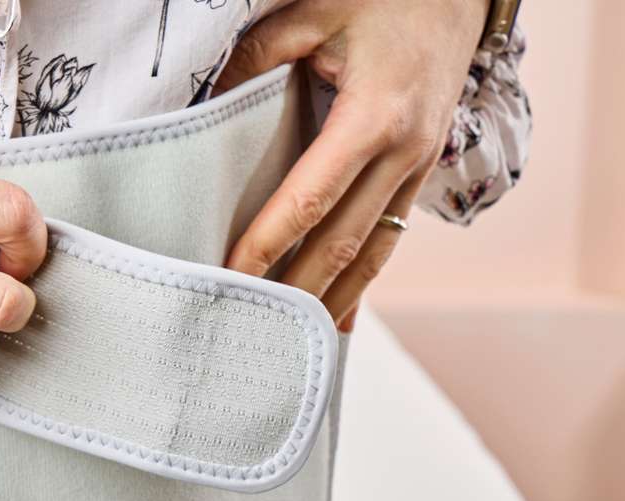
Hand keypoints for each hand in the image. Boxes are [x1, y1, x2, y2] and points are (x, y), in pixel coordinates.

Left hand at [215, 0, 489, 330]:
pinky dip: (360, 282)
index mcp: (374, 117)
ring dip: (331, 301)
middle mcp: (404, 153)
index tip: (229, 276)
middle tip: (249, 329)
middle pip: (343, 244)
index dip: (268, 244)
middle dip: (295, 292)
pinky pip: (389, 238)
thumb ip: (255, 58)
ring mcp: (419, 168)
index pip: (310, 200)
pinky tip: (336, 320)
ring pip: (374, 253)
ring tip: (290, 343)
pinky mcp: (421, 173)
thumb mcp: (313, 11)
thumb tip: (204, 106)